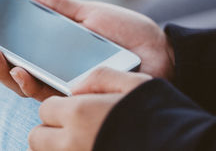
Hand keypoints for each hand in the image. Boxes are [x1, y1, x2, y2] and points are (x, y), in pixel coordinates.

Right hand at [0, 0, 173, 100]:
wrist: (158, 49)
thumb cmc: (124, 32)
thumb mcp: (87, 12)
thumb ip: (57, 6)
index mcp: (48, 51)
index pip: (11, 49)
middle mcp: (48, 70)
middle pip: (7, 69)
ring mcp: (59, 85)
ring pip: (18, 83)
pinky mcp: (73, 96)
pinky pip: (44, 93)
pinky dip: (26, 81)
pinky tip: (18, 68)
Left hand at [28, 67, 151, 150]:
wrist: (183, 147)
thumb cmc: (158, 113)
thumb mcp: (133, 83)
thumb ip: (99, 76)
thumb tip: (74, 86)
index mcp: (79, 113)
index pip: (46, 108)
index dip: (57, 107)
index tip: (71, 109)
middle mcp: (72, 141)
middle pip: (37, 136)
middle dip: (48, 130)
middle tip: (69, 128)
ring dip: (52, 146)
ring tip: (73, 140)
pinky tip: (81, 147)